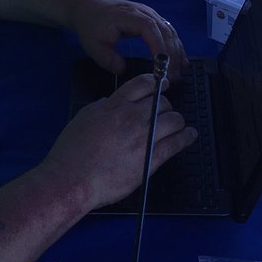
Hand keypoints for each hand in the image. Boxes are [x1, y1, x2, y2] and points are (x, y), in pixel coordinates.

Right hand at [41, 73, 196, 211]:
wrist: (73, 179)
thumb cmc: (71, 152)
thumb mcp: (83, 118)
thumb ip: (101, 108)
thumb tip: (110, 102)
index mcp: (114, 105)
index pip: (142, 84)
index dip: (156, 82)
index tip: (162, 83)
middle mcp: (131, 117)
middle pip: (161, 102)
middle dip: (166, 104)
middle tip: (166, 110)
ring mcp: (143, 138)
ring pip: (173, 120)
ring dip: (178, 120)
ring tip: (179, 123)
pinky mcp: (151, 159)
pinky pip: (176, 144)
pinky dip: (186, 137)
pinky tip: (189, 135)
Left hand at [69, 0, 185, 76]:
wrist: (89, 7)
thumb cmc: (91, 25)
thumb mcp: (93, 46)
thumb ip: (108, 60)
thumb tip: (124, 70)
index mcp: (130, 17)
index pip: (151, 30)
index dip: (159, 47)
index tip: (162, 68)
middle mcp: (145, 13)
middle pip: (165, 32)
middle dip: (172, 55)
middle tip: (173, 78)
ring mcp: (150, 14)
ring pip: (170, 32)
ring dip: (176, 52)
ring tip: (178, 73)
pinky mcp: (152, 18)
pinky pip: (168, 31)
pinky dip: (175, 46)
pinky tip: (181, 60)